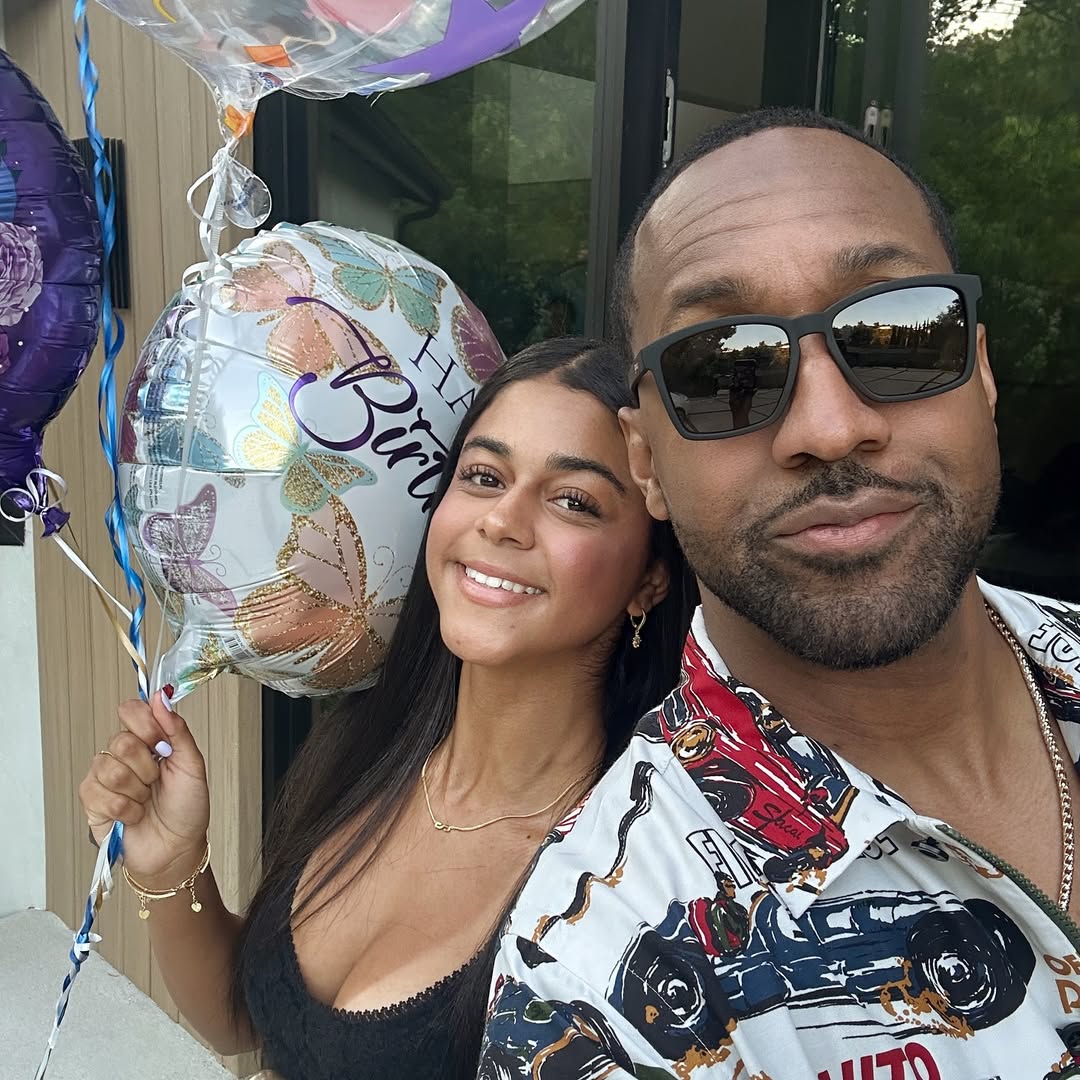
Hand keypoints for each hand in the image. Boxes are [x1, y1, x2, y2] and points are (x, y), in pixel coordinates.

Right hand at [79, 690, 210, 883]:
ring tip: (147, 799)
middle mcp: (124, 754)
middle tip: (158, 781)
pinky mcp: (93, 801)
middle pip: (120, 740)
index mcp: (149, 740)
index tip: (162, 744)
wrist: (177, 848)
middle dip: (147, 766)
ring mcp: (105, 777)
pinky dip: (124, 808)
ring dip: (137, 790)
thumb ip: (177, 729)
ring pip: (109, 768)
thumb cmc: (187, 808)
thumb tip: (161, 697)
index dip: (146, 725)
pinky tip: (134, 814)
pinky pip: (99, 794)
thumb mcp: (193, 765)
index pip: (131, 710)